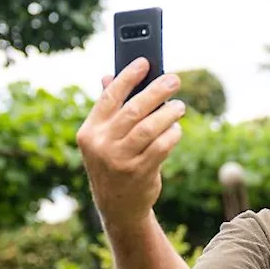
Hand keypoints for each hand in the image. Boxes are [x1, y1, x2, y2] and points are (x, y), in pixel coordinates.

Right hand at [76, 59, 185, 229]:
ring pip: (149, 128)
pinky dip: (172, 134)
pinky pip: (161, 146)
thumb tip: (108, 76)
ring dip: (168, 113)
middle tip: (174, 80)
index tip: (144, 62)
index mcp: (89, 132)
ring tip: (180, 106)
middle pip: (133, 110)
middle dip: (156, 91)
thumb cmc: (113, 163)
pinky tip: (176, 129)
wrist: (118, 206)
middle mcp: (101, 145)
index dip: (128, 77)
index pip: (109, 97)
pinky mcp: (139, 173)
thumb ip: (108, 109)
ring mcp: (119, 160)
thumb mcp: (103, 139)